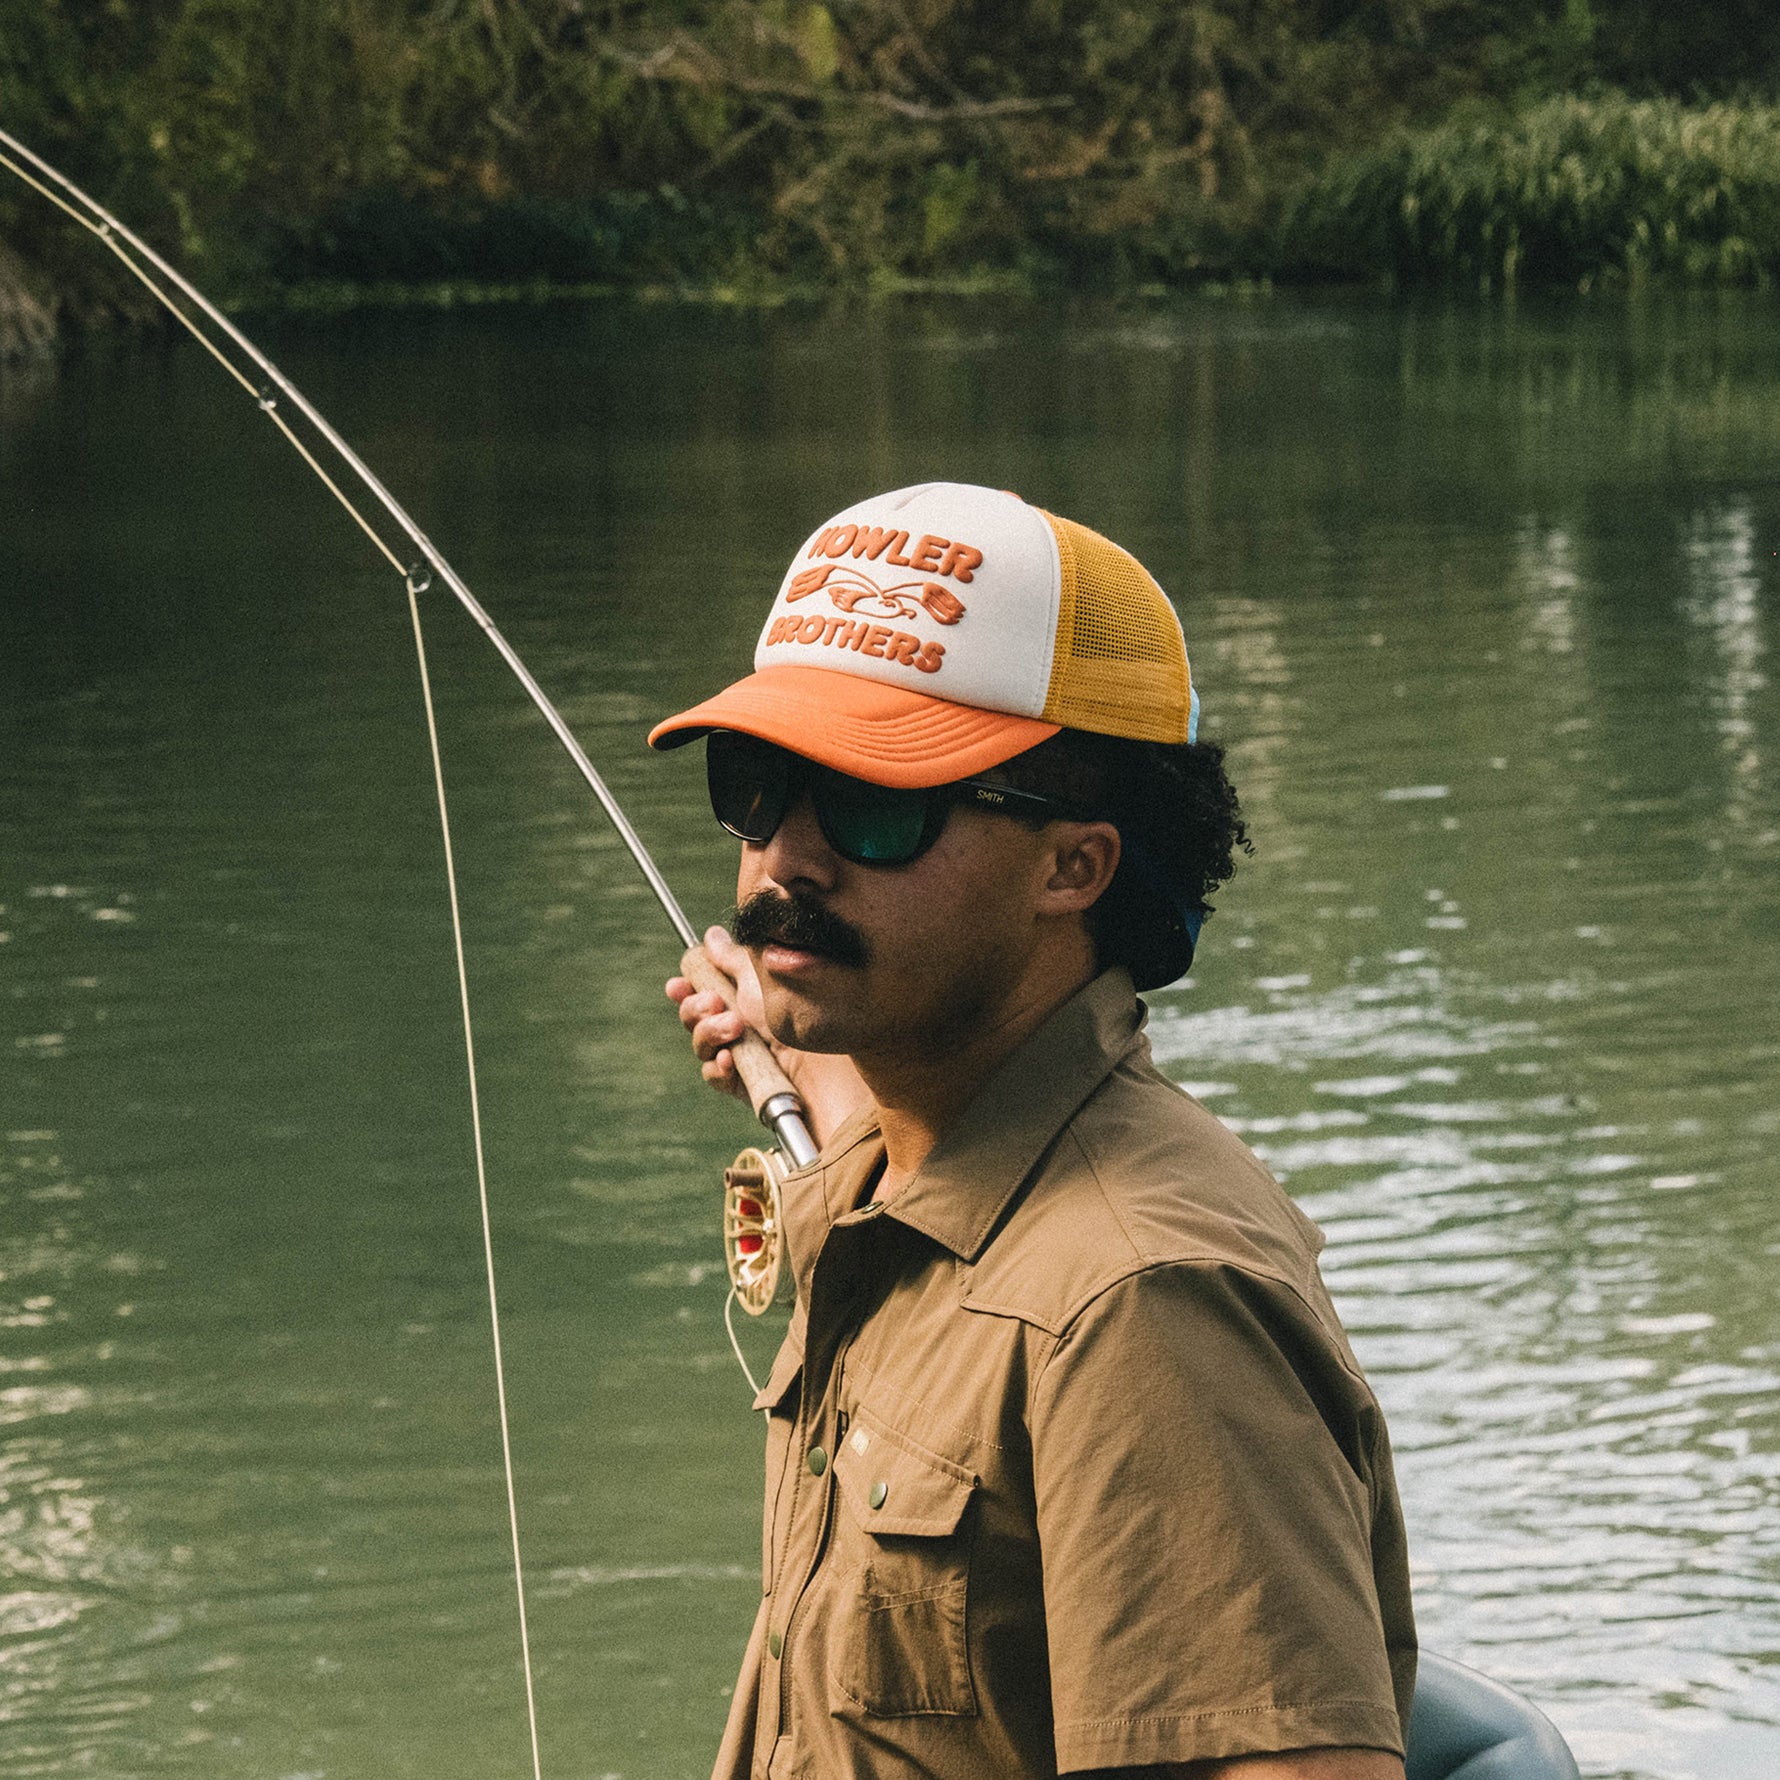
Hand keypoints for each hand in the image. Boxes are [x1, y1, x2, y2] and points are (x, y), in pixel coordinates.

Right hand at [665, 924, 871, 1147]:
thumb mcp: (765, 978)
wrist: (830, 1061)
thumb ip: (733, 959)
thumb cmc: (803, 1013)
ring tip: (735, 1029)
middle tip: (715, 1003)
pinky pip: (713, 1075)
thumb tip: (710, 936)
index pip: (702, 992)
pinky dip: (718, 1066)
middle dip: (696, 1008)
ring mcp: (740, 1057)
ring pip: (701, 1045)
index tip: (677, 984)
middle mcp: (738, 1027)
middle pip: (694, 1018)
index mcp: (743, 999)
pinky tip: (731, 1060)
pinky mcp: (743, 1085)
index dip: (686, 989)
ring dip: (710, 1033)